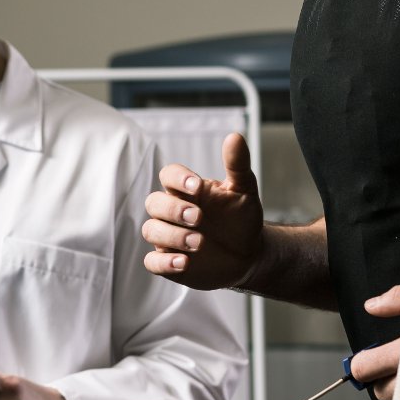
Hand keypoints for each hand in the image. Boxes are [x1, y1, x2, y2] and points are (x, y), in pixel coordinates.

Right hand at [142, 132, 264, 289]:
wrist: (249, 254)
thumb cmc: (241, 218)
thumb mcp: (244, 191)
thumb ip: (237, 165)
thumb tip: (234, 136)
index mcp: (187, 191)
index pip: (169, 175)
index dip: (178, 179)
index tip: (197, 187)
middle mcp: (172, 212)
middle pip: (154, 203)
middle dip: (173, 210)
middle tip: (199, 218)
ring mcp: (168, 237)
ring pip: (151, 230)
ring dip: (172, 236)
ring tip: (199, 243)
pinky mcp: (168, 262)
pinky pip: (152, 262)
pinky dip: (164, 262)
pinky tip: (184, 263)